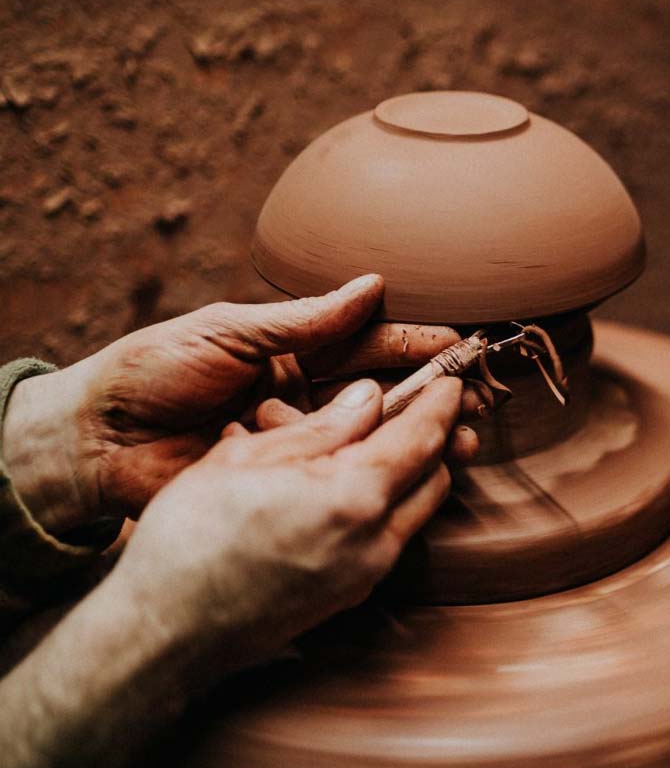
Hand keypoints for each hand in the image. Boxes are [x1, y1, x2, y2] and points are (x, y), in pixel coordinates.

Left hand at [1, 275, 471, 534]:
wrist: (97, 439)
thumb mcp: (230, 331)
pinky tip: (408, 472)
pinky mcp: (282, 481)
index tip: (461, 347)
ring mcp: (294, 441)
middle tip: (475, 403)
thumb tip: (372, 286)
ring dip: (415, 437)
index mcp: (291, 351)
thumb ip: (303, 319)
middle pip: (381, 394)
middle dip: (430, 397)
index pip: (368, 344)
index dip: (415, 345)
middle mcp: (302, 395)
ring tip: (460, 441)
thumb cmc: (154, 370)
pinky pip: (336, 474)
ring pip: (368, 437)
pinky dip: (372, 472)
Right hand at [108, 376, 465, 677]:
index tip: (453, 380)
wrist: (165, 631)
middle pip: (436, 477)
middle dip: (442, 437)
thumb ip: (320, 427)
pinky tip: (362, 485)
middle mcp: (375, 542)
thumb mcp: (247, 459)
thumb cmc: (192, 538)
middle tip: (436, 405)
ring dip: (420, 473)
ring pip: (418, 512)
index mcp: (353, 497)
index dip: (441, 403)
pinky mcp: (349, 597)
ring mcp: (366, 577)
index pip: (422, 438)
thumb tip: (369, 398)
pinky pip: (393, 539)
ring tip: (399, 440)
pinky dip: (393, 504)